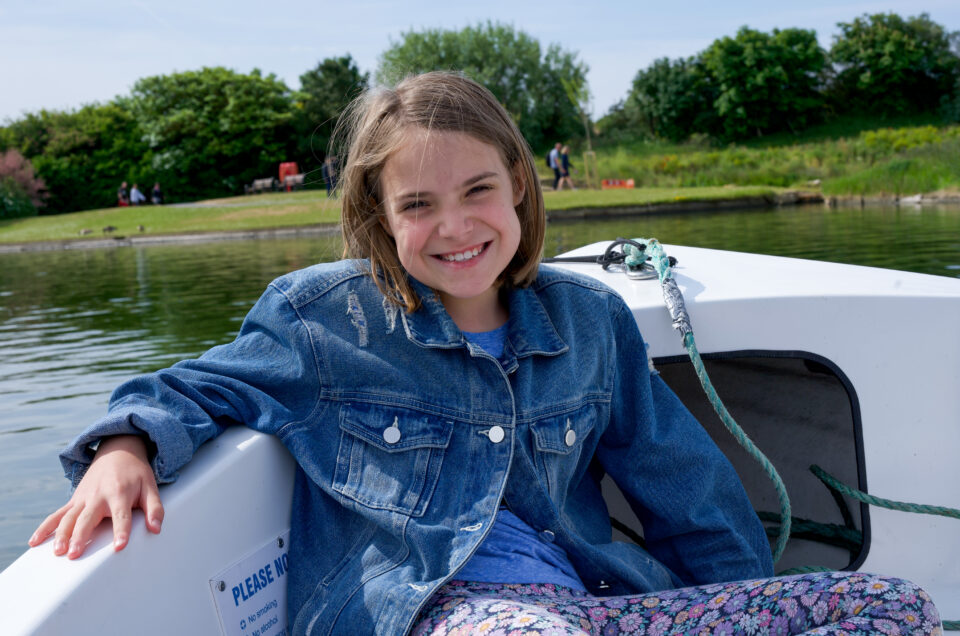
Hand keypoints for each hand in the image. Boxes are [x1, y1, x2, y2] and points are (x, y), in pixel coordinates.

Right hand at [28, 435, 163, 558]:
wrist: (118, 451)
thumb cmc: (136, 474)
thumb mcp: (150, 486)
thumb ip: (154, 508)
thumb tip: (156, 529)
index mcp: (120, 493)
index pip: (121, 515)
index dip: (121, 531)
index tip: (119, 547)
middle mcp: (98, 496)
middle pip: (88, 518)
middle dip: (81, 535)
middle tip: (75, 554)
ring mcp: (83, 498)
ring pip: (68, 517)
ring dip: (61, 535)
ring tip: (57, 552)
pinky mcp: (74, 500)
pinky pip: (56, 515)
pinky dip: (45, 527)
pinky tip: (34, 542)